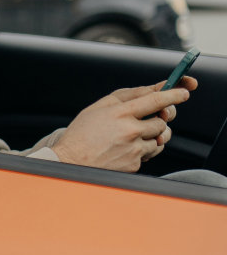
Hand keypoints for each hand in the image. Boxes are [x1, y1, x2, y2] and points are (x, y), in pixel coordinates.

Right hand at [53, 76, 195, 171]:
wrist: (69, 162)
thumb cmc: (81, 134)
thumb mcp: (97, 108)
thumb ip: (125, 96)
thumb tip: (152, 90)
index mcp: (119, 113)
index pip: (155, 100)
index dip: (173, 94)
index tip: (184, 92)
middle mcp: (129, 131)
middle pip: (162, 121)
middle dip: (158, 120)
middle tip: (147, 120)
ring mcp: (133, 149)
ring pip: (160, 139)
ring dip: (152, 137)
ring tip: (133, 137)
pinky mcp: (134, 164)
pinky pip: (150, 154)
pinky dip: (142, 151)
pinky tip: (125, 150)